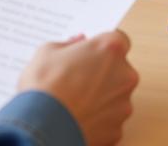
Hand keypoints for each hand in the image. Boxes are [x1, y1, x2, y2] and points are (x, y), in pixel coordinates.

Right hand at [18, 32, 137, 145]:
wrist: (43, 127)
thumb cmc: (45, 85)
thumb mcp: (47, 51)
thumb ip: (68, 44)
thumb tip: (77, 44)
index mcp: (109, 49)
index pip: (119, 38)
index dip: (103, 44)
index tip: (90, 49)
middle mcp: (124, 76)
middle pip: (119, 68)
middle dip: (101, 69)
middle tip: (76, 73)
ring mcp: (123, 105)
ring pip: (115, 95)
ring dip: (99, 94)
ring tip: (73, 98)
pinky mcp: (117, 130)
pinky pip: (109, 118)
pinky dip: (96, 116)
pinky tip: (76, 115)